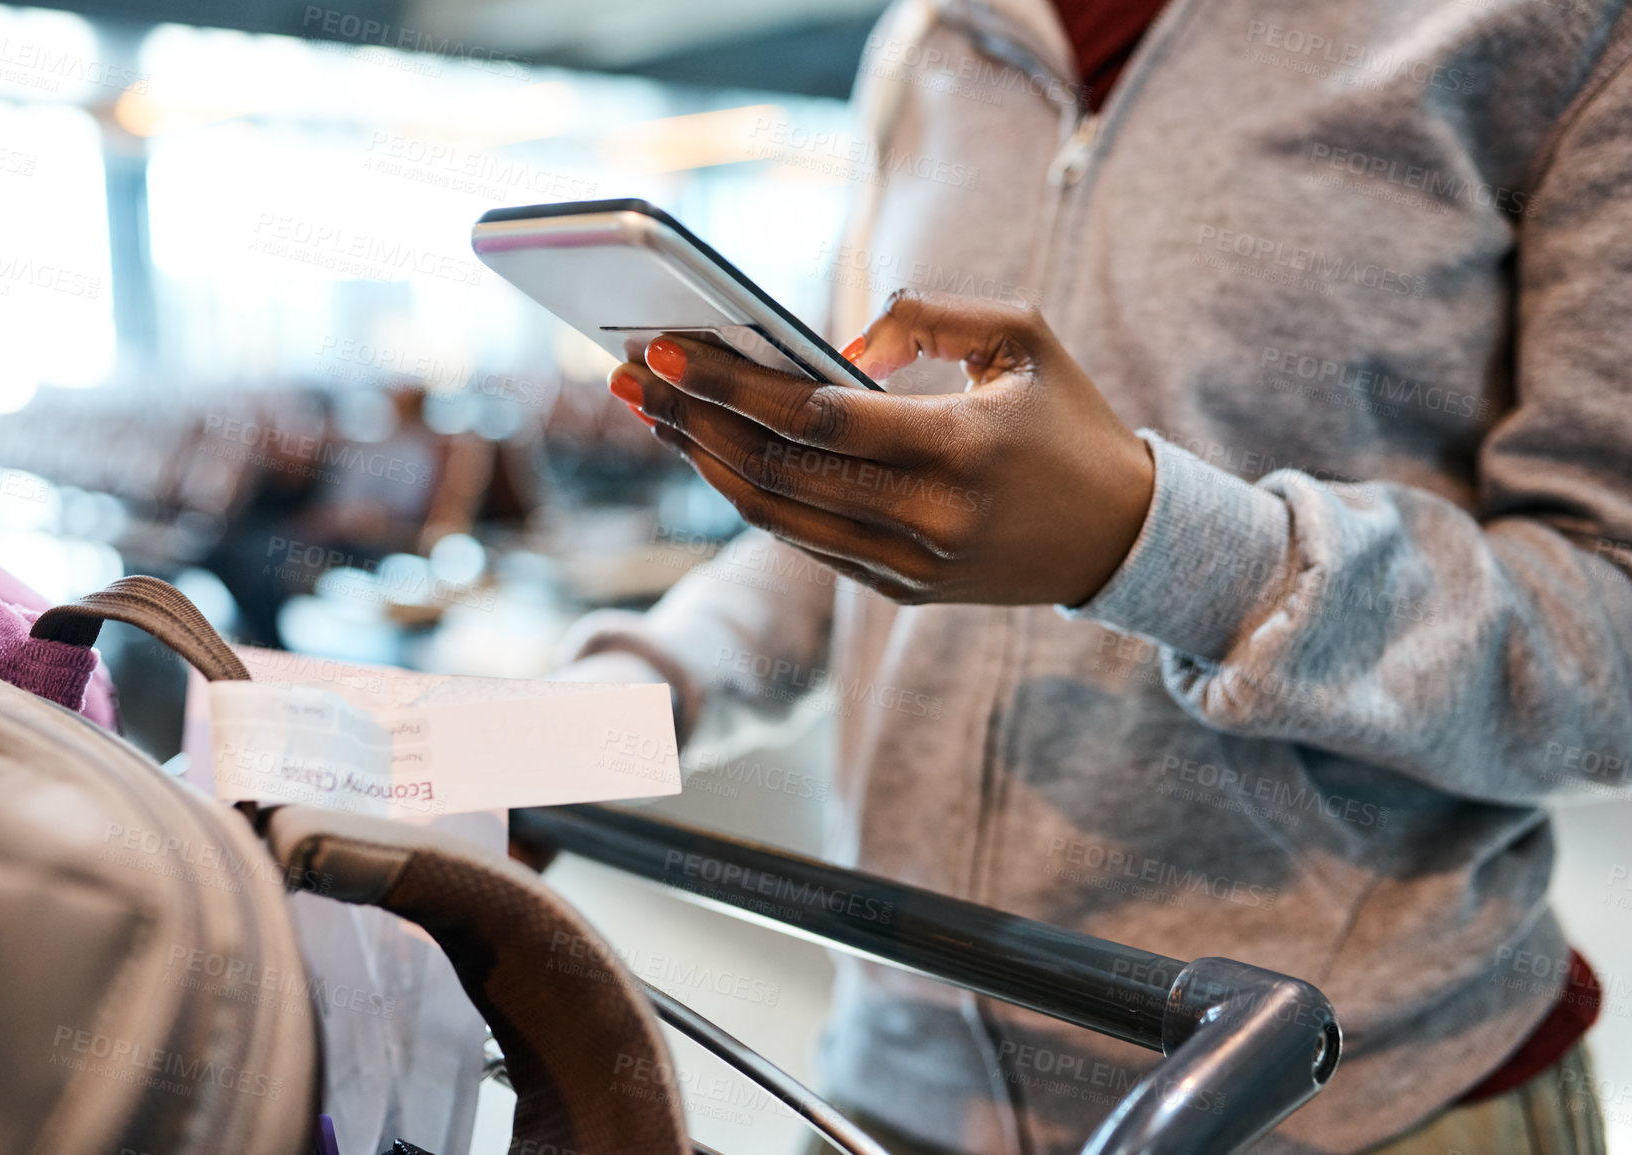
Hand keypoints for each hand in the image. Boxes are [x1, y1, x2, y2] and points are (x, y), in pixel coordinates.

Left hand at [607, 290, 1154, 606]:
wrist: (1120, 537)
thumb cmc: (1069, 422)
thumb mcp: (1023, 337)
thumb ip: (927, 317)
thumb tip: (832, 348)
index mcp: (960, 449)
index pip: (817, 418)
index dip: (733, 385)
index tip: (667, 349)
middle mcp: (930, 520)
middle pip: (777, 472)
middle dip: (693, 422)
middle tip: (632, 378)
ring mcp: (911, 567)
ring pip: (778, 517)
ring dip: (705, 464)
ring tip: (656, 414)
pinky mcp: (900, 592)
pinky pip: (806, 542)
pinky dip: (751, 498)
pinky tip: (712, 455)